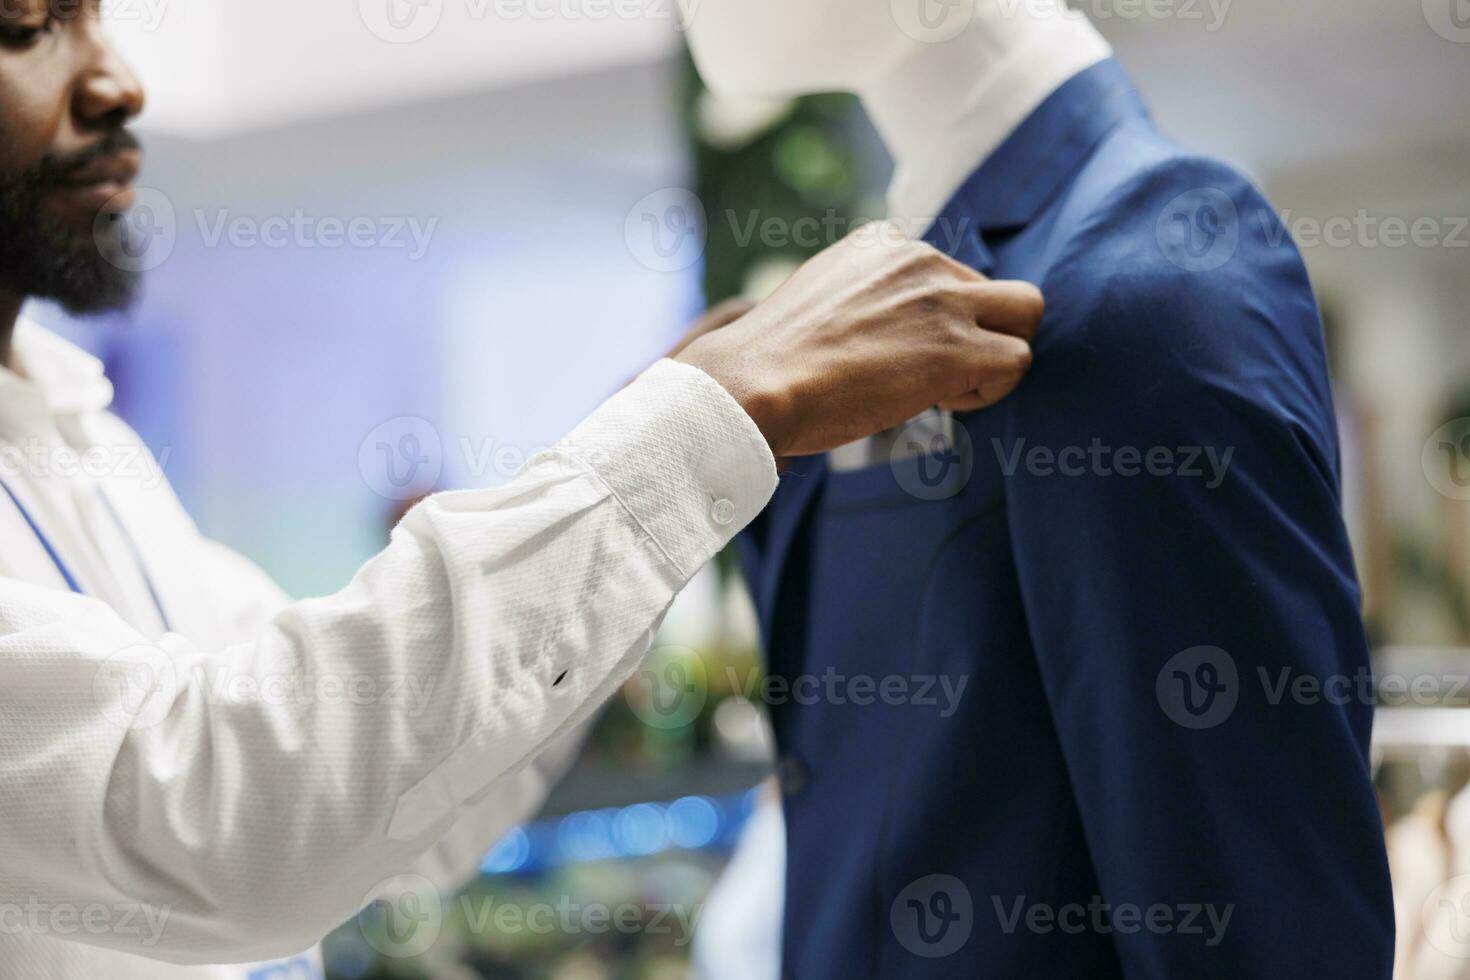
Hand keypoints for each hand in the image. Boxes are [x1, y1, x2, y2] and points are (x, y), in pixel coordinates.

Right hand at [675, 221, 1041, 458]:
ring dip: (995, 356)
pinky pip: (1018, 361)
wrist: (754, 383)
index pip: (946, 272)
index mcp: (883, 243)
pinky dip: (991, 389)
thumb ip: (865, 298)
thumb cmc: (772, 362)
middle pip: (995, 291)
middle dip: (978, 333)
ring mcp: (942, 299)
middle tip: (933, 374)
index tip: (896, 352)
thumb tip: (886, 333)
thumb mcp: (819, 300)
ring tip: (943, 388)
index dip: (934, 321)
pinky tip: (941, 402)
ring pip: (1026, 314)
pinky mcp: (958, 346)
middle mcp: (920, 258)